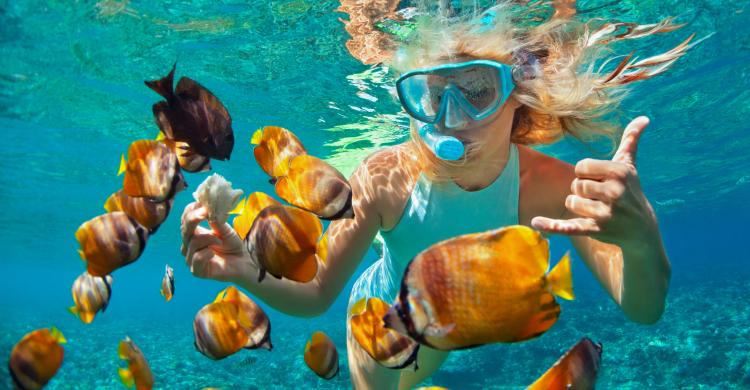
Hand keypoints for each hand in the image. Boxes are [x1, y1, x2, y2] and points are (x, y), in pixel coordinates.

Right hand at [181, 201, 248, 281]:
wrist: (243, 262)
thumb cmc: (232, 245)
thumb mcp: (224, 228)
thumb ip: (214, 219)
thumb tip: (206, 206)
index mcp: (193, 233)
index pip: (185, 220)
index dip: (191, 210)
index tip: (202, 203)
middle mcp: (188, 246)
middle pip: (184, 229)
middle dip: (194, 219)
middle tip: (205, 212)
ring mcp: (191, 259)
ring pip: (192, 242)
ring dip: (209, 238)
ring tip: (220, 240)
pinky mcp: (196, 271)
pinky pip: (197, 258)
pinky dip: (207, 253)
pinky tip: (214, 252)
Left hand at [531, 116, 656, 244]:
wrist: (641, 229)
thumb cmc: (630, 191)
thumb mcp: (630, 166)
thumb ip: (630, 141)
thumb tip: (643, 118)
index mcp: (619, 172)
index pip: (581, 167)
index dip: (585, 174)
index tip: (600, 181)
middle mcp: (614, 192)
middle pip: (575, 185)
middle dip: (582, 191)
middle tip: (599, 198)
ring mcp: (606, 213)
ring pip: (571, 202)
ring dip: (578, 206)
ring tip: (597, 210)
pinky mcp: (596, 230)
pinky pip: (569, 226)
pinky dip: (552, 226)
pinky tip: (536, 223)